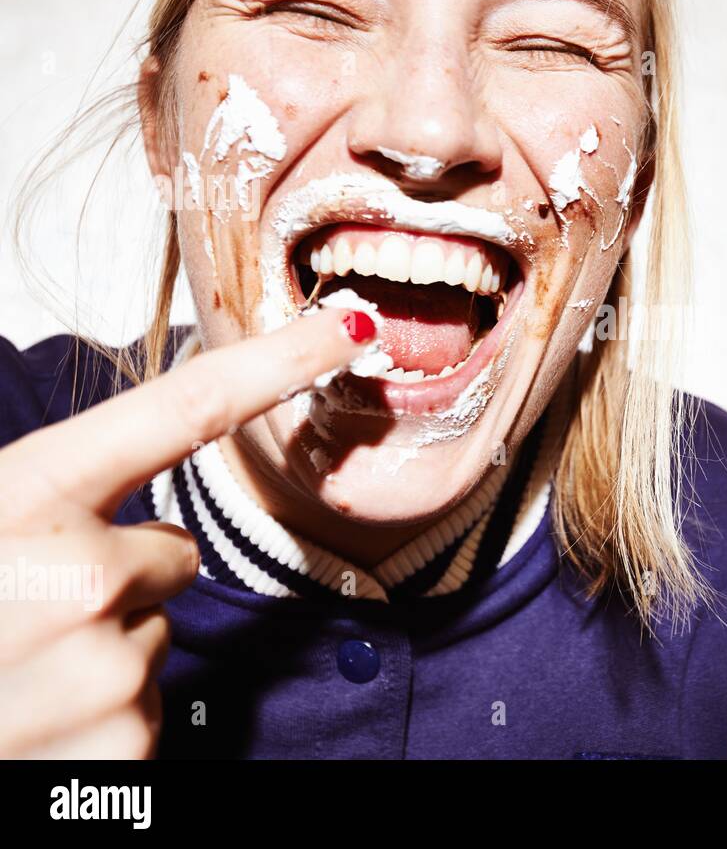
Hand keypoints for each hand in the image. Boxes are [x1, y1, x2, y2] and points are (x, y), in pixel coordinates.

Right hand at [0, 308, 373, 757]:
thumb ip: (40, 501)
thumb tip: (128, 519)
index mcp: (25, 499)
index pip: (181, 409)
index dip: (276, 362)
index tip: (346, 326)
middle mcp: (79, 577)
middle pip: (169, 557)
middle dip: (113, 580)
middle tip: (20, 614)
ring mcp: (105, 669)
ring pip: (152, 640)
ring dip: (95, 653)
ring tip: (9, 678)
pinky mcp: (125, 748)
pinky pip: (146, 711)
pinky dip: (99, 722)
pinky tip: (31, 728)